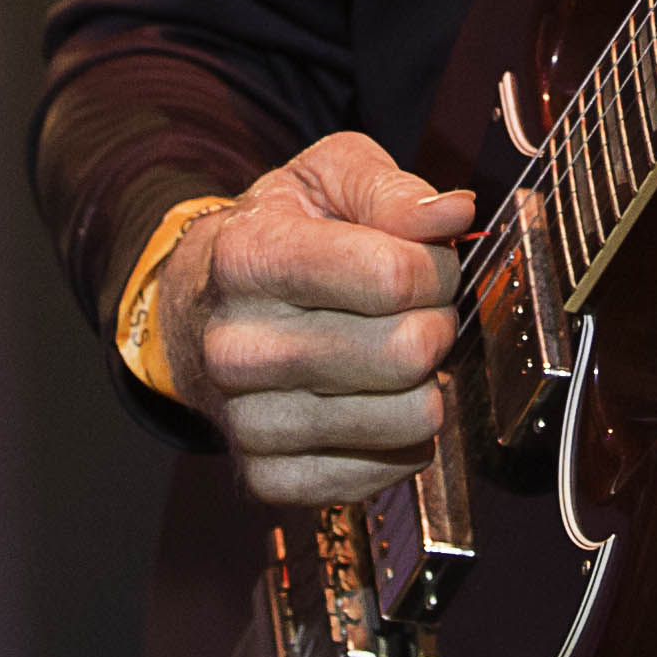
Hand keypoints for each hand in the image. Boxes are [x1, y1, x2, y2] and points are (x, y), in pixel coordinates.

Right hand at [155, 134, 473, 507]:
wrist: (201, 310)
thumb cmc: (280, 234)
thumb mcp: (326, 179)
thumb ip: (393, 190)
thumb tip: (454, 212)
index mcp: (248, 257)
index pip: (391, 276)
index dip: (436, 267)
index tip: (428, 263)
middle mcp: (236, 346)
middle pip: (405, 352)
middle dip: (438, 323)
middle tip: (420, 310)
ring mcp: (248, 420)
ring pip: (408, 417)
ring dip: (428, 381)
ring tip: (397, 351)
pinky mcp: (269, 477)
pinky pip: (387, 471)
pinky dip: (404, 438)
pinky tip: (378, 399)